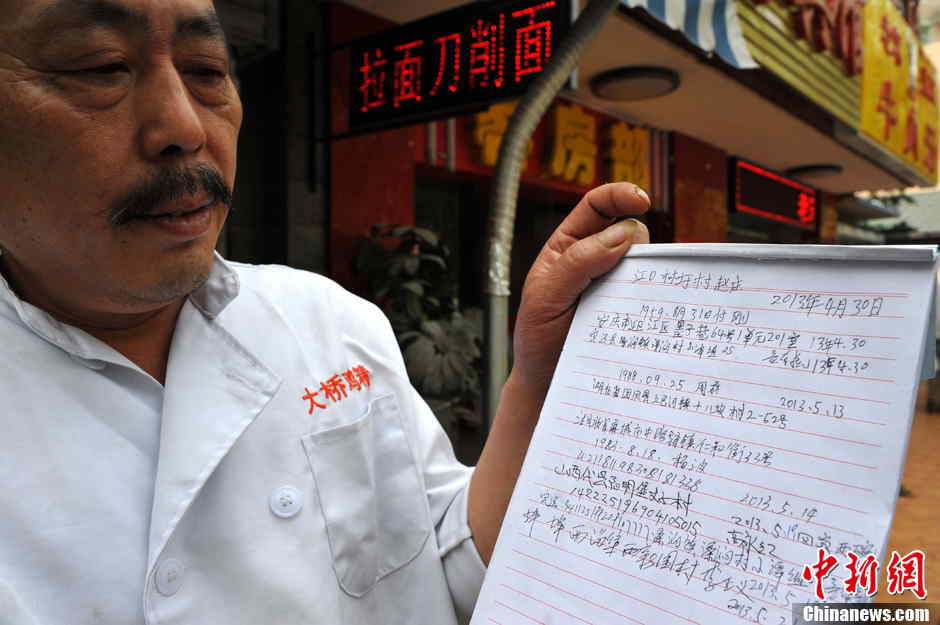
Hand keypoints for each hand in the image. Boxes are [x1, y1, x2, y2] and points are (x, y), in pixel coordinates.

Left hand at [511, 182, 650, 392]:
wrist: (547, 386)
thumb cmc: (538, 340)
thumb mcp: (546, 298)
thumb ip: (578, 264)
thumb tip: (622, 234)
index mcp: (568, 247)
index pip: (597, 206)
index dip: (620, 195)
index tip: (641, 201)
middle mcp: (596, 261)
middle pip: (631, 231)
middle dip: (637, 243)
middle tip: (624, 276)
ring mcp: (616, 286)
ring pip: (648, 264)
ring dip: (650, 274)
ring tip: (629, 303)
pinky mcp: (633, 311)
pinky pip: (655, 295)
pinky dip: (660, 298)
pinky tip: (653, 315)